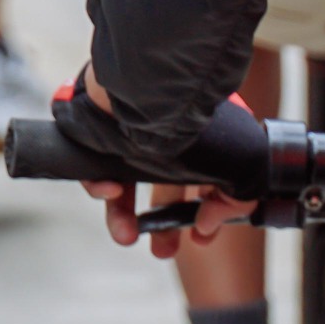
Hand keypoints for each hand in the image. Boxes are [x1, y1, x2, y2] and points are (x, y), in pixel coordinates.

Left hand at [72, 67, 249, 255]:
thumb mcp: (233, 160)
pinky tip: (109, 190)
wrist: (152, 72)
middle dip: (160, 225)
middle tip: (162, 251)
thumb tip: (211, 223)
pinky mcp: (95, 129)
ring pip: (120, 181)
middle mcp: (162, 132)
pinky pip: (91, 164)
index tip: (202, 236)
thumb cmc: (195, 110)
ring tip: (127, 236)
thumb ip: (233, 197)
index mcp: (196, 136)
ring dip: (123, 215)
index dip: (199, 212)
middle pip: (158, 185)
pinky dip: (98, 183)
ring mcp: (127, 130)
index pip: (198, 178)